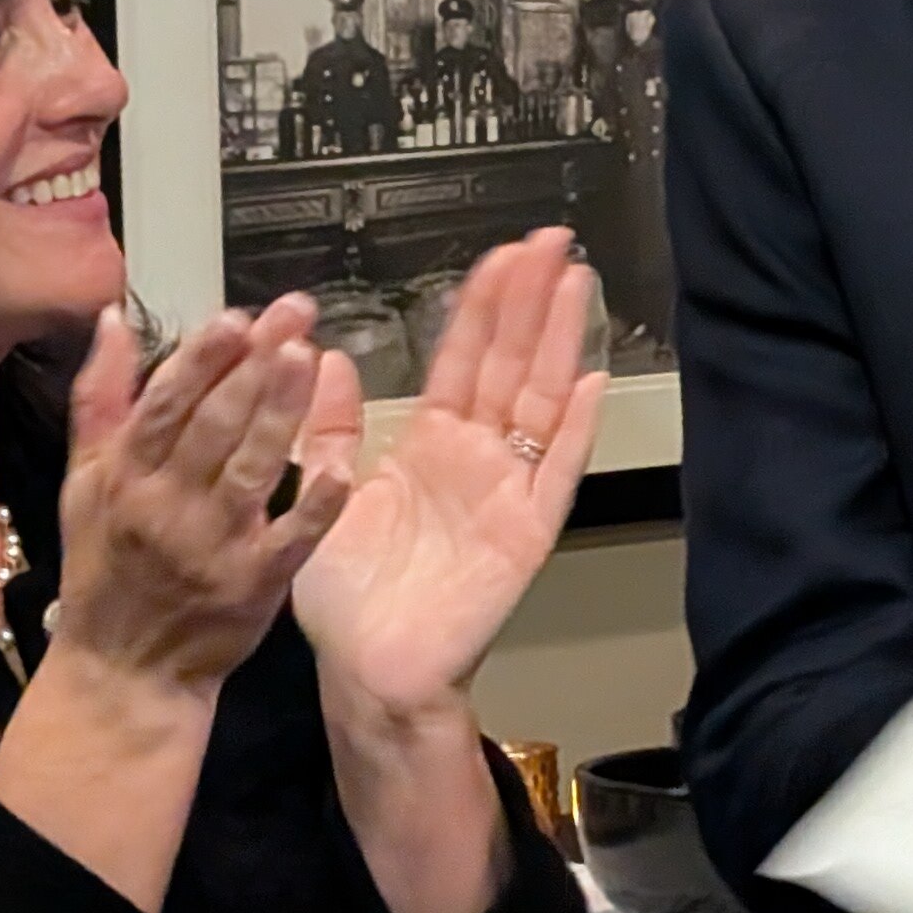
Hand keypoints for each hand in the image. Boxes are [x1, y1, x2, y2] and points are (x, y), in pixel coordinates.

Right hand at [35, 299, 348, 705]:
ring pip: (253, 467)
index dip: (203, 357)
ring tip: (310, 357)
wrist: (124, 672)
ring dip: (283, 411)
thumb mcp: (83, 483)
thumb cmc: (105, 567)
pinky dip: (318, 501)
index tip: (236, 315)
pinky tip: (344, 462)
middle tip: (292, 314)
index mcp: (125, 476)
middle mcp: (166, 506)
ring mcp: (213, 546)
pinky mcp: (254, 584)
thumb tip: (111, 319)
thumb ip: (99, 399)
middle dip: (254, 364)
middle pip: (215, 424)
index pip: (166, 403)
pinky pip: (293, 536)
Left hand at [292, 230, 599, 731]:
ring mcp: (506, 492)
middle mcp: (475, 459)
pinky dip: (574, 431)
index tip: (502, 256)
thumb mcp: (321, 494)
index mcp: (430, 446)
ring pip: (539, 400)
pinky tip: (592, 382)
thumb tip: (325, 361)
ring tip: (575, 283)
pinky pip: (555, 474)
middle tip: (553, 242)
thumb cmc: (349, 600)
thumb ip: (327, 429)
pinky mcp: (525, 533)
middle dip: (531, 301)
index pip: (463, 358)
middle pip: (510, 364)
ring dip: (558, 342)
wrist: (370, 670)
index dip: (483, 306)